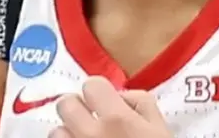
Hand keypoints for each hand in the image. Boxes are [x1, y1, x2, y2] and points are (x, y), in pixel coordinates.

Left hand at [50, 76, 170, 137]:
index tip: (104, 100)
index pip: (90, 85)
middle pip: (65, 104)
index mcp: (117, 119)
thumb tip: (121, 95)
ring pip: (56, 132)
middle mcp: (91, 135)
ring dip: (68, 133)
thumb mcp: (161, 129)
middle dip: (77, 108)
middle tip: (90, 118)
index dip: (98, 92)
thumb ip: (141, 103)